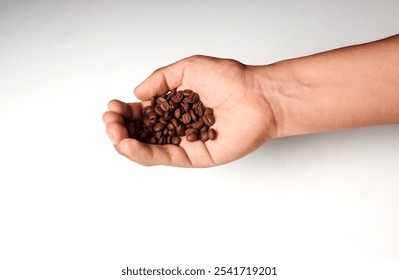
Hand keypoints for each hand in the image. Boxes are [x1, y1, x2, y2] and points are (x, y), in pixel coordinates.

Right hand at [103, 55, 276, 166]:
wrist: (259, 96)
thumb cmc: (231, 79)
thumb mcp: (188, 68)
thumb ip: (160, 80)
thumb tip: (138, 94)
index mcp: (175, 106)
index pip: (143, 113)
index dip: (126, 112)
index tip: (113, 107)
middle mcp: (178, 126)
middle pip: (142, 133)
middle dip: (121, 128)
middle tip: (111, 121)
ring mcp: (185, 142)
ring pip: (148, 148)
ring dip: (126, 142)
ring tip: (114, 132)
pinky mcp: (194, 156)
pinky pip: (164, 157)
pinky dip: (143, 152)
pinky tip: (127, 144)